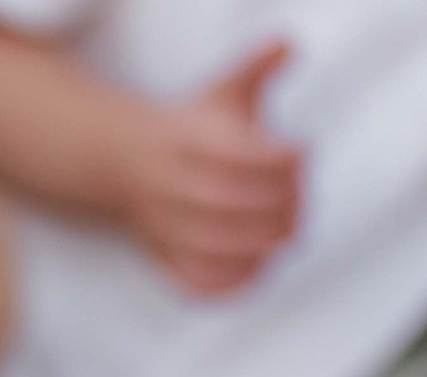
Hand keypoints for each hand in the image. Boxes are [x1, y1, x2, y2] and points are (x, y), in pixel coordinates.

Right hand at [120, 41, 301, 294]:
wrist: (124, 166)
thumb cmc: (189, 131)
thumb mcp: (220, 91)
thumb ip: (258, 66)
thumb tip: (288, 44)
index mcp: (184, 141)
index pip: (235, 155)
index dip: (277, 158)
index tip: (303, 151)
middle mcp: (169, 187)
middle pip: (226, 204)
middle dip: (275, 205)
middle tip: (301, 201)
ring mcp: (163, 228)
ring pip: (212, 247)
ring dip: (260, 244)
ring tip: (287, 232)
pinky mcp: (163, 259)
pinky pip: (195, 282)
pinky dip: (230, 282)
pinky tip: (259, 266)